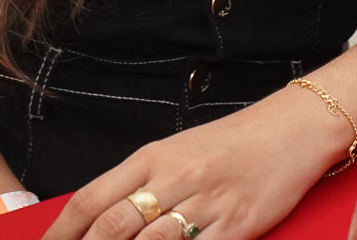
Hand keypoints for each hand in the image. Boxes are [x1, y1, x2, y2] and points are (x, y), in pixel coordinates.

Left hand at [43, 88, 346, 239]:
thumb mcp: (179, 152)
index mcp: (154, 156)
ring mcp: (207, 202)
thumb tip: (97, 221)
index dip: (62, 233)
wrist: (294, 128)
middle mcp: (176, 177)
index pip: (92, 199)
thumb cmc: (233, 143)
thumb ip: (139, 183)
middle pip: (113, 225)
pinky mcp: (239, 223)